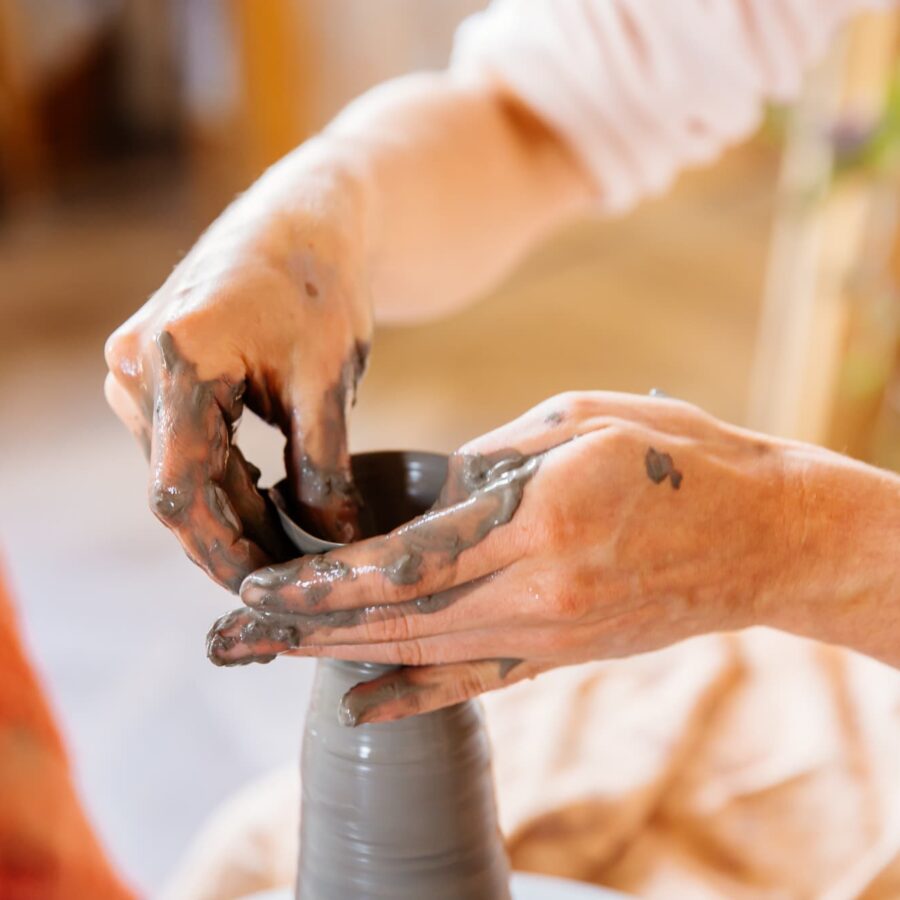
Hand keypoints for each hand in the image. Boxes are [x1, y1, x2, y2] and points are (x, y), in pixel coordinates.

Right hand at [104, 149, 372, 590]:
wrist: (304, 222)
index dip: (224, 552)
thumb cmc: (320, 284)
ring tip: (291, 546)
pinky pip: (183, 446)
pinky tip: (267, 503)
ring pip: (180, 471)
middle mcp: (137, 367)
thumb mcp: (327, 379)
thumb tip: (332, 541)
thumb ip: (323, 468)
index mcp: (177, 358)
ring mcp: (138, 369)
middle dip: (234, 539)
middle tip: (292, 578)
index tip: (268, 590)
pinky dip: (226, 480)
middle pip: (177, 486)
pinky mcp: (154, 373)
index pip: (184, 489)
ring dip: (231, 513)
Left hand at [208, 391, 800, 717]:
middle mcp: (542, 591)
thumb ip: (494, 461)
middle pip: (400, 618)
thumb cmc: (680, 458)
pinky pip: (478, 684)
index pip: (409, 559)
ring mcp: (554, 634)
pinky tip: (362, 707)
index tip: (266, 582)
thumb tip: (430, 492)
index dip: (329, 576)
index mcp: (544, 519)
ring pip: (426, 653)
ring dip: (341, 657)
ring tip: (271, 657)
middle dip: (309, 626)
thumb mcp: (580, 423)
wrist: (763, 534)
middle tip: (233, 632)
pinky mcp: (566, 654)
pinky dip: (414, 698)